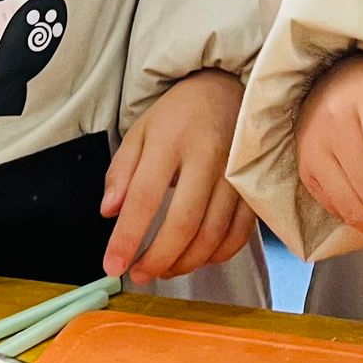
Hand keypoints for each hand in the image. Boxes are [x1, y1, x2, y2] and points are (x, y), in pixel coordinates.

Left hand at [102, 70, 255, 282]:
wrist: (228, 88)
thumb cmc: (179, 115)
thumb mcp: (141, 132)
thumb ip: (121, 172)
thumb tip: (108, 212)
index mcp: (171, 141)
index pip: (144, 198)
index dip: (127, 238)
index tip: (112, 265)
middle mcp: (207, 158)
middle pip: (183, 223)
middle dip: (158, 259)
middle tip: (138, 274)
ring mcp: (235, 174)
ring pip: (212, 234)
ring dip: (185, 262)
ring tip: (163, 270)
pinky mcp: (254, 186)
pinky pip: (238, 233)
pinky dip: (216, 255)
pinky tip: (196, 258)